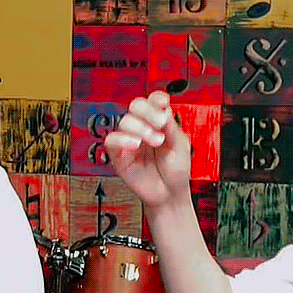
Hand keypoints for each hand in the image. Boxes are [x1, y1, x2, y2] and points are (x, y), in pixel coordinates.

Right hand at [105, 91, 191, 208]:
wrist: (170, 194)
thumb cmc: (176, 170)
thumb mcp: (180, 145)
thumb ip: (171, 126)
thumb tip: (162, 109)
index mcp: (159, 123)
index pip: (153, 101)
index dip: (156, 98)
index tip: (163, 103)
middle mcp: (144, 128)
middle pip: (137, 106)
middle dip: (148, 112)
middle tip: (160, 124)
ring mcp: (130, 140)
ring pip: (125, 121)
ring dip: (141, 128)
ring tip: (155, 142)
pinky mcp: (119, 154)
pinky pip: (112, 139)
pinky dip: (123, 138)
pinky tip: (135, 144)